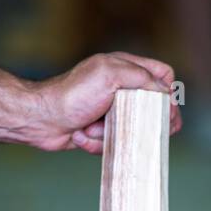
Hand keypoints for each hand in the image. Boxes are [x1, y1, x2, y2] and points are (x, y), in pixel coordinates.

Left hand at [28, 52, 182, 152]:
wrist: (42, 119)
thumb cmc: (73, 94)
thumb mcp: (110, 75)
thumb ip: (142, 78)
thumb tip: (165, 94)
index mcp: (125, 68)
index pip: (162, 75)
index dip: (168, 92)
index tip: (163, 109)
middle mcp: (121, 88)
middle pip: (152, 107)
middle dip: (142, 121)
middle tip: (138, 128)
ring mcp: (111, 110)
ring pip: (134, 129)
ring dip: (113, 132)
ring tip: (93, 127)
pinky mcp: (102, 131)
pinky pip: (115, 142)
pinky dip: (98, 143)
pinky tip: (82, 135)